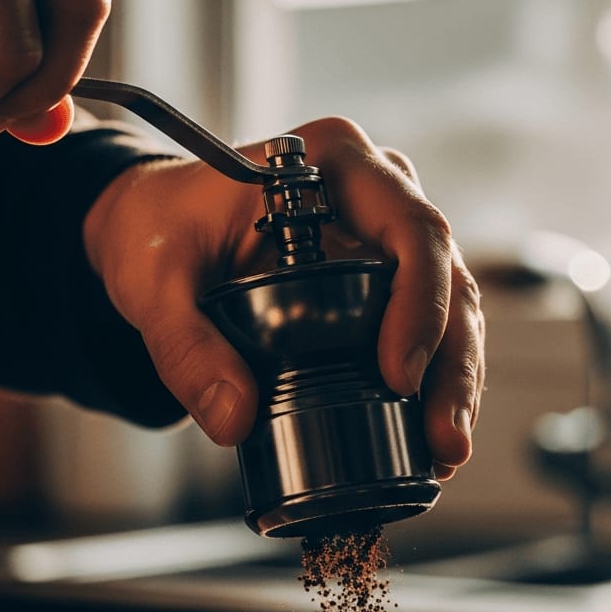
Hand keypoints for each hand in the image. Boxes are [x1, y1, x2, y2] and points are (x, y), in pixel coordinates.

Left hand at [83, 117, 483, 480]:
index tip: (397, 377)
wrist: (155, 225)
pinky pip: (431, 327)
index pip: (412, 228)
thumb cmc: (160, 228)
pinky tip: (431, 436)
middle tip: (446, 438)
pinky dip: (435, 382)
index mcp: (338, 160)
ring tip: (446, 451)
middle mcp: (381, 191)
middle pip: (448, 276)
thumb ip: (184, 346)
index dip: (422, 305)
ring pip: (453, 307)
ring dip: (456, 383)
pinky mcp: (388, 279)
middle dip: (454, 365)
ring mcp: (390, 235)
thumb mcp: (154, 281)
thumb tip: (236, 420)